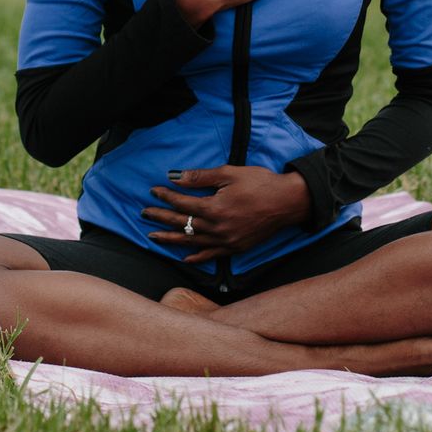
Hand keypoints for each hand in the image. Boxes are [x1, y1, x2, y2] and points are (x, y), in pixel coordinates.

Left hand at [142, 165, 311, 263]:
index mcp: (214, 208)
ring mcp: (226, 241)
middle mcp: (217, 228)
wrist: (287, 202)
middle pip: (182, 224)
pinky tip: (185, 258)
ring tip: (153, 237)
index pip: (182, 203)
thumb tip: (176, 177)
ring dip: (171, 239)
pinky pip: (211, 255)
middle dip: (161, 218)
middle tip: (145, 213)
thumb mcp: (229, 173)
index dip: (165, 196)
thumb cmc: (260, 183)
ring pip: (192, 242)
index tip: (153, 191)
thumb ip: (200, 177)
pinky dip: (197, 257)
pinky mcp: (235, 248)